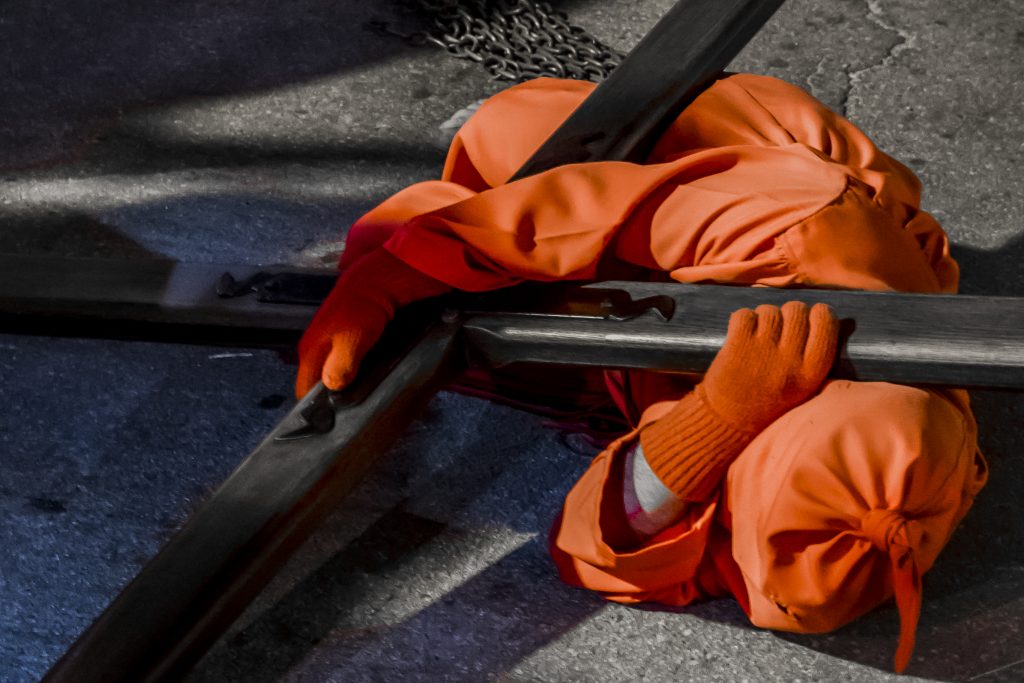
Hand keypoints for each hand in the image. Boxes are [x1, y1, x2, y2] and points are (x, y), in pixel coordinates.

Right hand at [295, 248, 448, 397]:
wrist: (376, 281)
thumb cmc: (363, 310)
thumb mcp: (352, 341)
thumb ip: (340, 367)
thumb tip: (331, 389)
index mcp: (310, 352)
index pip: (303, 392)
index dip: (316, 409)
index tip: (334, 421)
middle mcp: (312, 349)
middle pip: (316, 384)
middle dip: (331, 398)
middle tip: (353, 410)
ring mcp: (325, 342)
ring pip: (328, 374)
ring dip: (342, 385)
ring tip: (360, 396)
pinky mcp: (340, 338)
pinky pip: (340, 363)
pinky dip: (349, 372)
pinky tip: (363, 376)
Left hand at [701, 301, 838, 432]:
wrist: (727, 424)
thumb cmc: (766, 407)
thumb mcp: (802, 390)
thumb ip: (812, 360)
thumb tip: (824, 318)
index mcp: (811, 373)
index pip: (826, 324)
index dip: (820, 313)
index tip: (812, 315)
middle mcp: (789, 360)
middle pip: (797, 311)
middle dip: (789, 312)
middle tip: (781, 325)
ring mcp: (762, 351)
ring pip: (769, 311)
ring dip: (764, 316)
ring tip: (760, 332)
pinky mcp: (737, 345)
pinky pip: (744, 315)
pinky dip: (743, 319)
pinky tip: (742, 332)